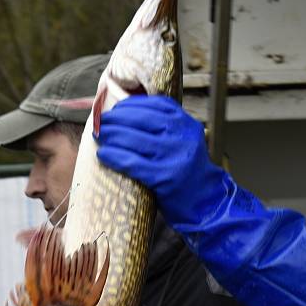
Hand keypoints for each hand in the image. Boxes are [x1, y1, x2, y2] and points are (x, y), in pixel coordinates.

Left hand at [94, 95, 226, 226]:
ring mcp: (173, 156)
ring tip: (99, 137)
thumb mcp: (183, 140)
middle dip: (115, 119)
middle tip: (100, 123)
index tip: (115, 110)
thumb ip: (163, 126)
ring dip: (110, 136)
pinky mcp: (163, 177)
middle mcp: (181, 136)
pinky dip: (114, 156)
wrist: (206, 200)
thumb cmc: (187, 170)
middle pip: (140, 119)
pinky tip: (103, 155)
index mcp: (185, 123)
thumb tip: (124, 114)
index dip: (129, 105)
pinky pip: (131, 162)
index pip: (153, 105)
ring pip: (133, 138)